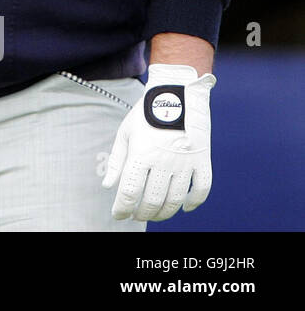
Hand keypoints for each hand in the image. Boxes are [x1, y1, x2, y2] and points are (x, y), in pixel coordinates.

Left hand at [102, 63, 215, 220]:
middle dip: (142, 213)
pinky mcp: (203, 160)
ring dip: (164, 212)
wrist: (177, 94)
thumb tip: (108, 186)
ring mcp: (186, 162)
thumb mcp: (125, 133)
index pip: (130, 192)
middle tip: (136, 216)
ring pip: (176, 200)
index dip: (123, 208)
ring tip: (155, 214)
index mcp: (141, 154)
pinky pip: (202, 189)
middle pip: (152, 200)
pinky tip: (185, 207)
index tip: (119, 215)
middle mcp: (164, 161)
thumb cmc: (145, 114)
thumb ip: (115, 161)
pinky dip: (194, 202)